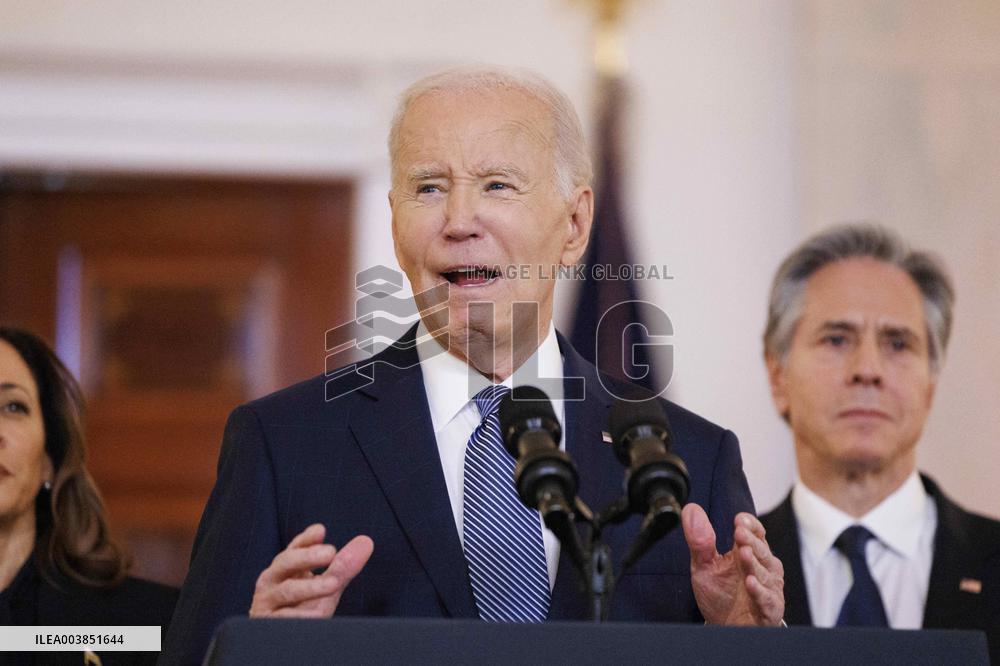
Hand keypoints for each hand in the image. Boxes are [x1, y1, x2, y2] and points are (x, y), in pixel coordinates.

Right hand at [249, 523, 372, 617]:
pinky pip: (284, 619)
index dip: (306, 539)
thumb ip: (343, 566)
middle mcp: (272, 580)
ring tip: (333, 584)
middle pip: (285, 562)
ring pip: (287, 591)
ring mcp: (266, 602)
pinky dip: (301, 616)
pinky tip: (317, 614)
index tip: (320, 531)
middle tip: (331, 552)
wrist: (284, 641)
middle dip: (307, 556)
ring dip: (310, 587)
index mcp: (286, 567)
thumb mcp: (325, 586)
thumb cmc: (304, 608)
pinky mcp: (267, 624)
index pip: (295, 547)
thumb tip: (365, 542)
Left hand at [681, 503, 783, 625]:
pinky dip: (759, 591)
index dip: (749, 525)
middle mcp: (761, 567)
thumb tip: (691, 509)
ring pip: (765, 572)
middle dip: (750, 541)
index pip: (754, 532)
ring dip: (754, 563)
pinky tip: (750, 583)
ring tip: (743, 553)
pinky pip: (767, 598)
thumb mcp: (704, 565)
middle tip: (739, 533)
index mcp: (746, 552)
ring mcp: (767, 587)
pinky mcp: (769, 608)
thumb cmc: (720, 594)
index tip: (739, 520)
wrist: (726, 626)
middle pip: (760, 549)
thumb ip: (699, 539)